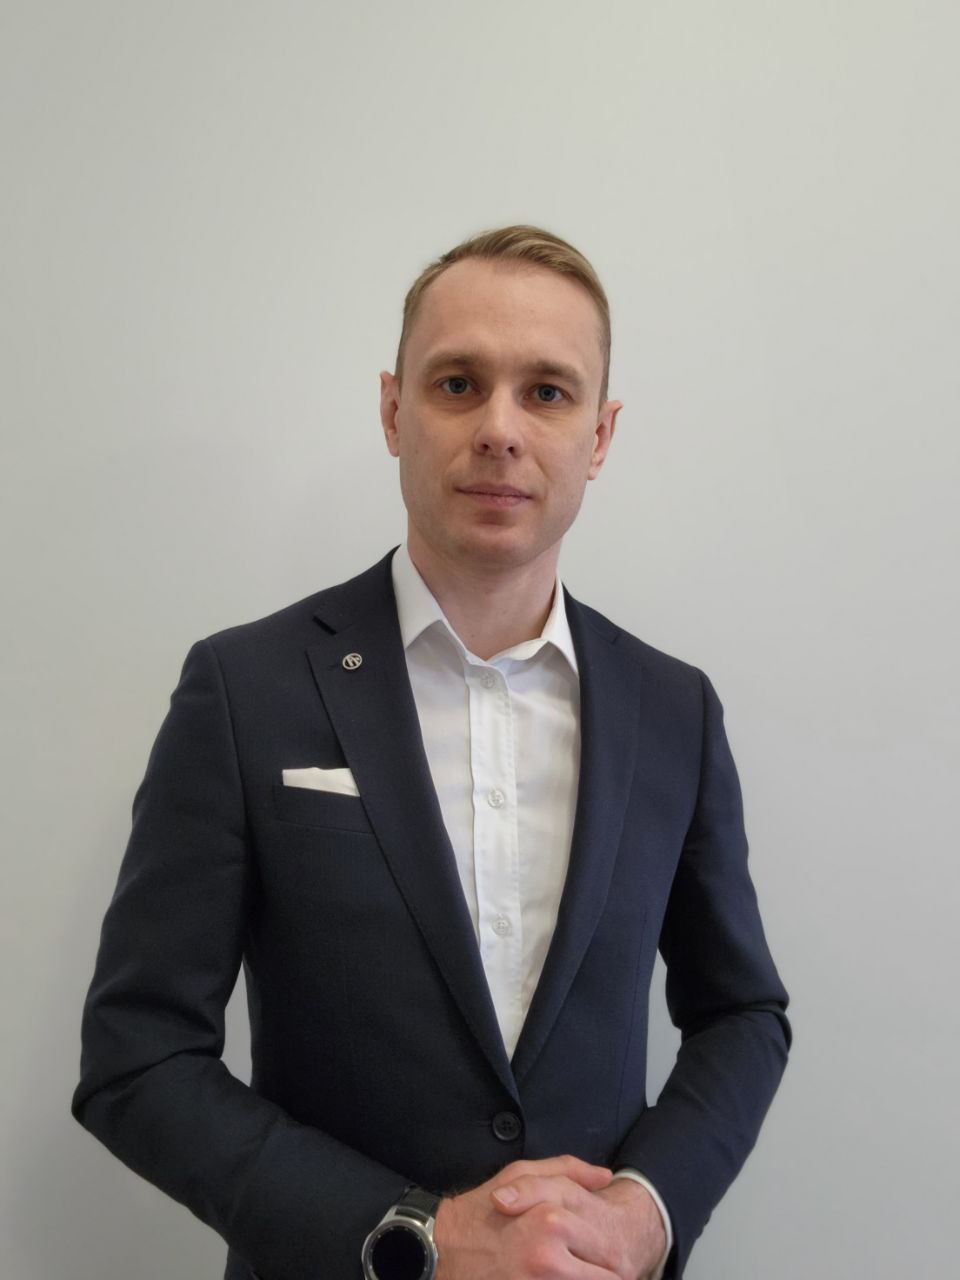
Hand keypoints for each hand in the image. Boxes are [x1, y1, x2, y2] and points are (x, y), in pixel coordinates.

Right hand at [489, 1171, 666, 1279]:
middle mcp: (548, 1261)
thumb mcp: (520, 1175)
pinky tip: (554, 1279)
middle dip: (605, 1277)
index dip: (612, 1260)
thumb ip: (567, 1171)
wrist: (439, 1250)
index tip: (608, 1260)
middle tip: (598, 1271)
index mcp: (552, 1224)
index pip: (608, 1254)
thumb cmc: (482, 1211)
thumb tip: (606, 1178)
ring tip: (573, 1273)